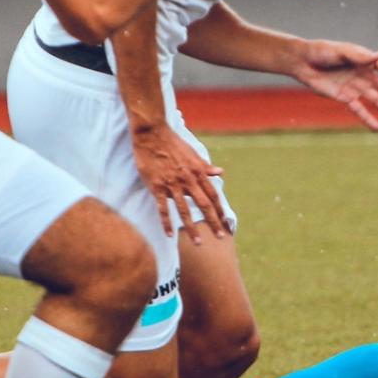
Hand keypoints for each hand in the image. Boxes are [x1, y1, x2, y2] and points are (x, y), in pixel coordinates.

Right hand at [130, 121, 228, 241]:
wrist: (152, 134)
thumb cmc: (173, 143)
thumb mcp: (193, 153)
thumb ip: (206, 166)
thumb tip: (221, 172)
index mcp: (198, 172)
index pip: (213, 194)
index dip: (220, 209)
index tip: (225, 222)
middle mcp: (188, 180)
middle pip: (204, 205)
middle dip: (213, 222)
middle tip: (220, 237)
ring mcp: (172, 185)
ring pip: (185, 210)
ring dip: (192, 228)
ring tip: (199, 243)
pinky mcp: (157, 187)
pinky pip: (163, 208)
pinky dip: (167, 222)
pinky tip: (170, 234)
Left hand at [294, 39, 377, 131]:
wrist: (303, 62)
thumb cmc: (323, 51)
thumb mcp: (342, 51)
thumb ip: (360, 56)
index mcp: (365, 60)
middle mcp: (363, 75)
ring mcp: (355, 87)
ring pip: (376, 99)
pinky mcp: (344, 98)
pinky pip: (359, 110)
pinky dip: (368, 118)